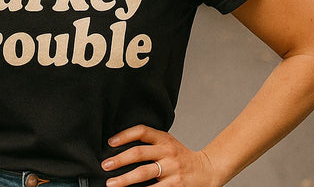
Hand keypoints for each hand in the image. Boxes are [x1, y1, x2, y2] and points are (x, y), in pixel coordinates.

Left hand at [101, 125, 219, 186]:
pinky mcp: (176, 186)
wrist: (208, 170)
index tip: (110, 143)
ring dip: (125, 179)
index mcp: (165, 139)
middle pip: (139, 153)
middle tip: (105, 166)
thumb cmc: (182, 157)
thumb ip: (150, 143)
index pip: (142, 131)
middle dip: (119, 160)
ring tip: (112, 184)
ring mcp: (172, 170)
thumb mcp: (168, 144)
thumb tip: (119, 148)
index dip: (124, 135)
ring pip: (144, 173)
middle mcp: (168, 152)